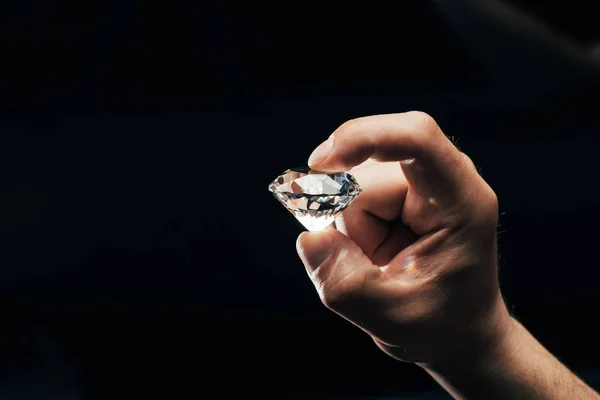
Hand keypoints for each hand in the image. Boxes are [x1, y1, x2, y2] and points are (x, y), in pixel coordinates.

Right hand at [296, 111, 511, 366]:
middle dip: (345, 215)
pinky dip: (348, 224)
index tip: (320, 164)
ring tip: (376, 262)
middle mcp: (445, 180)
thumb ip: (344, 282)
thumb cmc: (440, 325)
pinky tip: (371, 249)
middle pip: (367, 170)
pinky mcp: (401, 188)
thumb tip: (309, 236)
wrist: (458, 330)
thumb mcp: (391, 319)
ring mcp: (421, 182)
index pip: (418, 139)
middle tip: (355, 259)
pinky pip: (351, 192)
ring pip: (352, 183)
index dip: (365, 137)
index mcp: (461, 204)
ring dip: (349, 227)